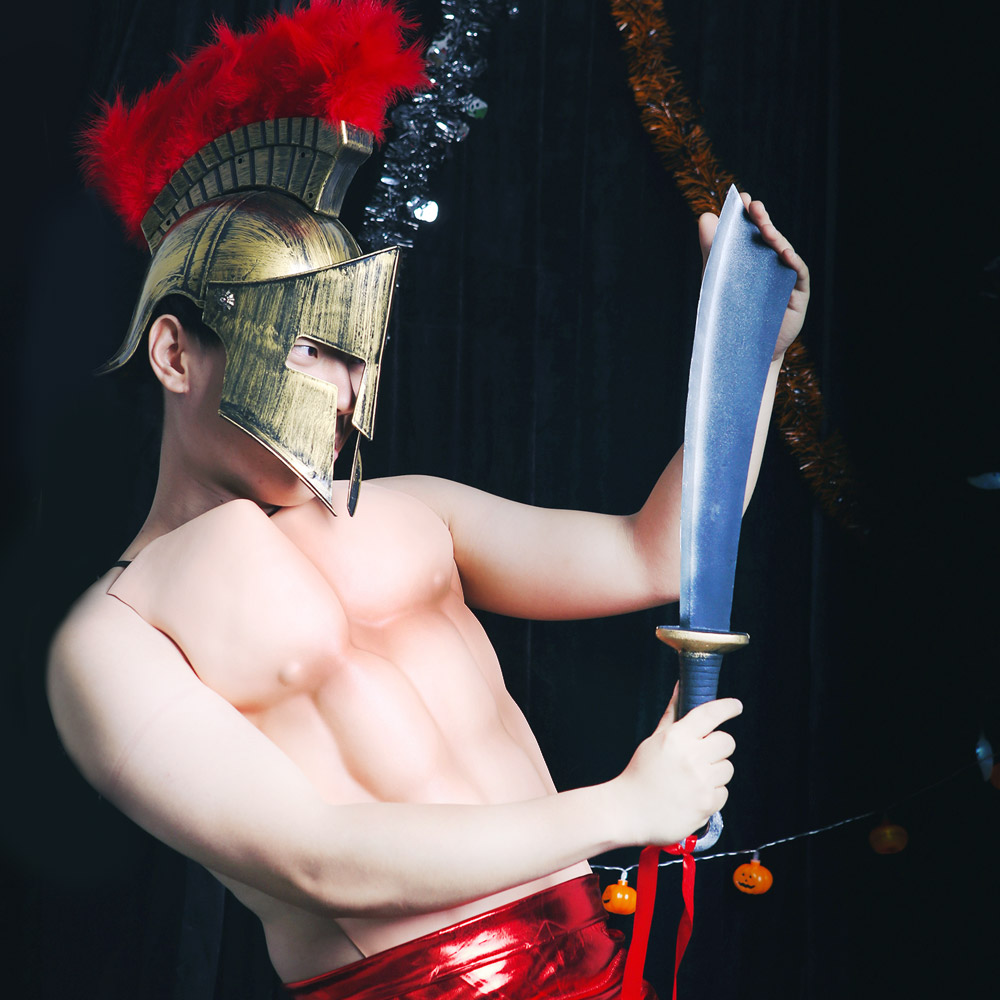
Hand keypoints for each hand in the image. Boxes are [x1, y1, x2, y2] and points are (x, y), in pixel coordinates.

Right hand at [612, 685, 741, 846]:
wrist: (628, 811)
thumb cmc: (640, 773)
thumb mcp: (654, 740)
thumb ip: (673, 713)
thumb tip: (681, 685)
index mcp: (676, 737)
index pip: (709, 714)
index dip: (727, 708)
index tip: (736, 706)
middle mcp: (691, 757)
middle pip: (727, 742)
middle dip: (718, 746)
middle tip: (703, 754)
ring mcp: (700, 782)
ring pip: (727, 768)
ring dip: (715, 772)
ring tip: (692, 779)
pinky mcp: (706, 804)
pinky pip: (724, 792)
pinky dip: (711, 794)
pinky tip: (692, 796)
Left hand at [698, 192, 809, 360]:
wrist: (743, 353)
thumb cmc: (731, 316)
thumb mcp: (718, 281)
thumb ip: (713, 250)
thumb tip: (705, 217)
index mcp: (752, 260)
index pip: (752, 232)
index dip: (748, 215)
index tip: (741, 199)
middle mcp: (771, 265)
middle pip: (769, 237)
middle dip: (761, 219)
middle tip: (751, 204)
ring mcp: (786, 278)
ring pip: (784, 251)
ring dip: (775, 236)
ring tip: (763, 224)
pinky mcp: (798, 294)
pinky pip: (798, 273)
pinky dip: (792, 261)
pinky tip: (784, 252)